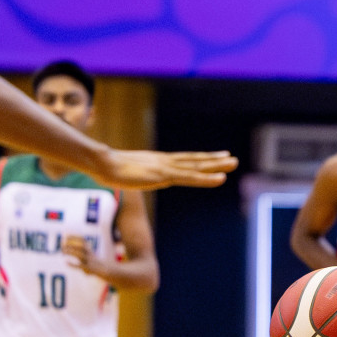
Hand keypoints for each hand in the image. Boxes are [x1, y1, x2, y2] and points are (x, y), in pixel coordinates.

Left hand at [62, 236, 105, 276]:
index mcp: (89, 249)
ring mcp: (88, 260)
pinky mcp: (87, 268)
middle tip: (62, 245)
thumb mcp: (87, 251)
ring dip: (71, 252)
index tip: (65, 236)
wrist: (103, 269)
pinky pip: (80, 266)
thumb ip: (79, 246)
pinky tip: (66, 263)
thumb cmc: (92, 260)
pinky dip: (73, 264)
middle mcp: (89, 253)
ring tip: (62, 252)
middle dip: (72, 244)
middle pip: (81, 246)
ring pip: (80, 255)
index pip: (82, 240)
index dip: (74, 237)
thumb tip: (68, 240)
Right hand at [92, 149, 236, 189]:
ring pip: (196, 167)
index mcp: (159, 162)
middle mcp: (166, 162)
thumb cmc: (110, 168)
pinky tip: (220, 179)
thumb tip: (130, 175)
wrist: (103, 164)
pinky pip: (190, 178)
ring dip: (216, 165)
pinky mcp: (165, 175)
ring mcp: (167, 168)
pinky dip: (207, 178)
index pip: (185, 159)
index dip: (201, 159)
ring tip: (233, 162)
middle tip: (233, 159)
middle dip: (214, 160)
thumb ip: (135, 173)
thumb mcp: (129, 172)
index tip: (217, 157)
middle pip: (194, 160)